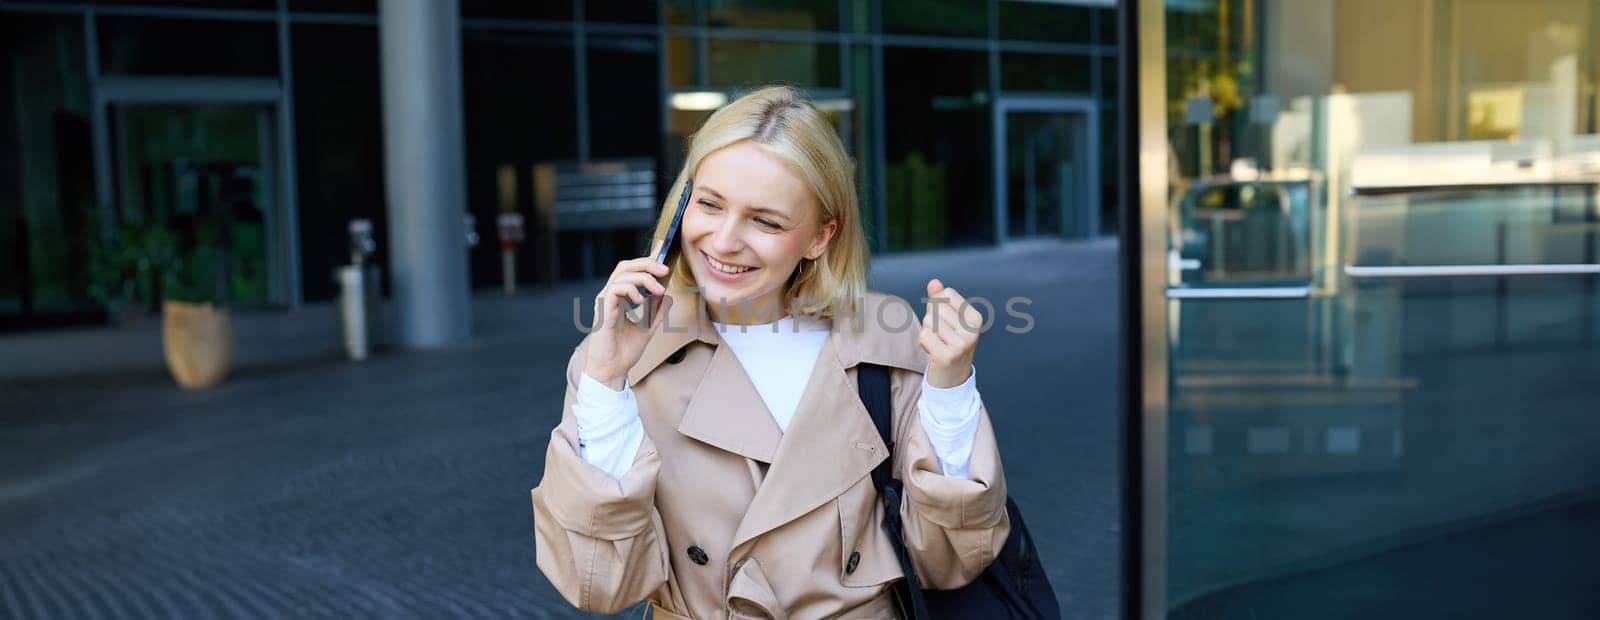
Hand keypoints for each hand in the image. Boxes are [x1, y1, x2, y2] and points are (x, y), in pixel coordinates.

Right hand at [583, 242, 672, 389]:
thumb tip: (668, 296)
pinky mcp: (603, 310)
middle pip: (626, 266)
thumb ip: (656, 312)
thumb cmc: (624, 352)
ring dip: (644, 278)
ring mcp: (605, 302)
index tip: (664, 251)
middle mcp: (610, 296)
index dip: (647, 259)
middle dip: (647, 263)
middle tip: (665, 270)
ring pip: (622, 274)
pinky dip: (631, 290)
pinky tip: (641, 300)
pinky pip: (615, 289)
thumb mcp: (648, 329)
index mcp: (619, 298)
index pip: (632, 271)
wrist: (612, 371)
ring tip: (658, 290)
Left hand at [918, 279, 978, 388]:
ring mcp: (961, 344)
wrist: (952, 378)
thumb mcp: (948, 319)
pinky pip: (924, 335)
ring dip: (927, 332)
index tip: (945, 322)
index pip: (946, 293)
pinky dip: (923, 343)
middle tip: (940, 336)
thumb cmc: (948, 344)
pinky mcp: (947, 356)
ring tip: (937, 343)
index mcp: (975, 318)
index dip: (938, 304)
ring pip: (929, 320)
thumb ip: (940, 299)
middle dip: (931, 319)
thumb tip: (934, 282)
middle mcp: (972, 331)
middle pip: (936, 306)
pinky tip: (933, 351)